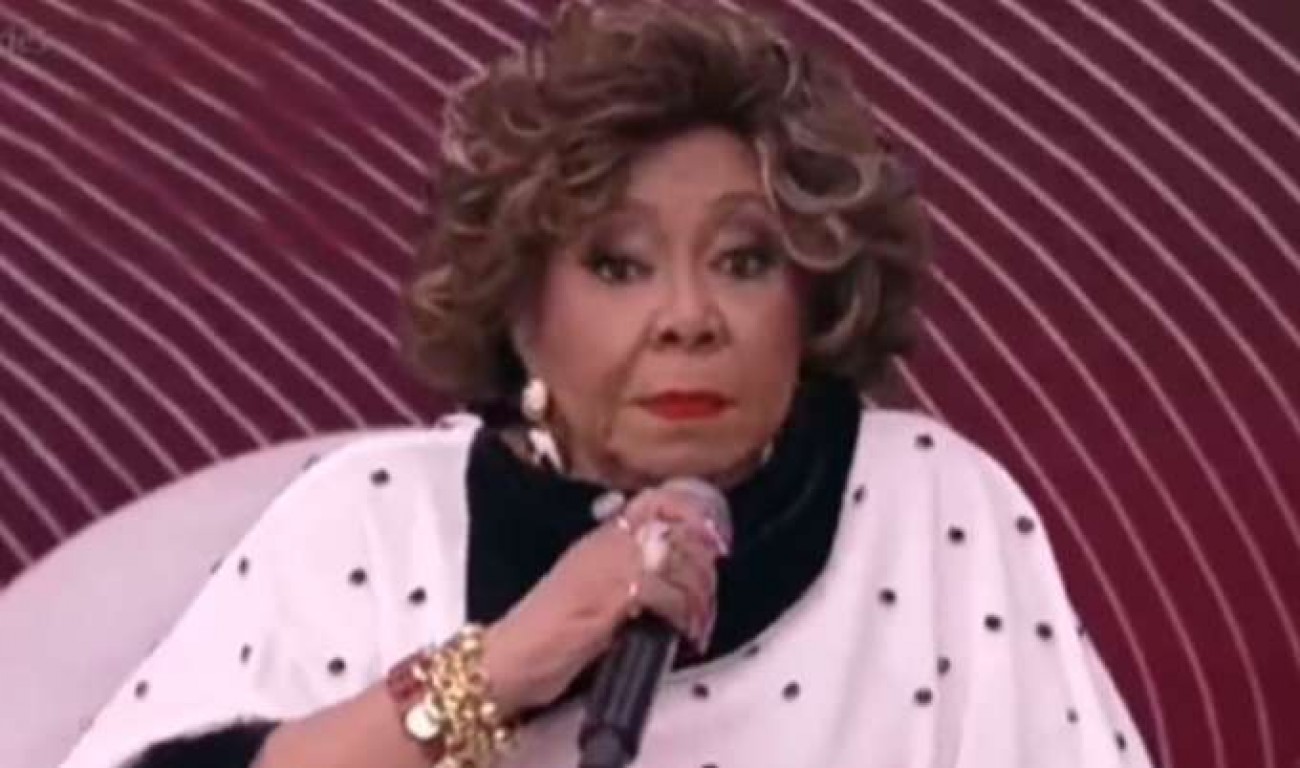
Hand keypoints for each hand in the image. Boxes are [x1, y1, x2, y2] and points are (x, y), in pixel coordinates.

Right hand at [480, 486, 727, 716]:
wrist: (512, 657)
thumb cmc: (550, 631)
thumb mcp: (592, 587)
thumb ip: (627, 573)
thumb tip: (675, 575)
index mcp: (601, 537)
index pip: (654, 501)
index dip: (691, 513)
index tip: (715, 540)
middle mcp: (607, 544)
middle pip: (678, 534)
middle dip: (704, 568)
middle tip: (708, 599)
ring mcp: (609, 568)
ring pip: (678, 563)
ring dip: (699, 596)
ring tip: (699, 624)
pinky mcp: (611, 598)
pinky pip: (667, 594)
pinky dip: (684, 615)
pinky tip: (684, 634)